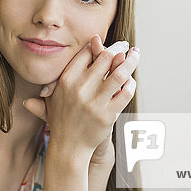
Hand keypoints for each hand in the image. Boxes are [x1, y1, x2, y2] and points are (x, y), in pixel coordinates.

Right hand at [23, 34, 138, 161]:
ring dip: (131, 60)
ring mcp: (95, 102)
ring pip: (120, 73)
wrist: (68, 148)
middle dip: (118, 49)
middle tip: (126, 46)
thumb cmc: (61, 119)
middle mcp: (80, 89)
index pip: (86, 53)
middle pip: (106, 58)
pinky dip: (131, 83)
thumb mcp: (53, 95)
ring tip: (136, 53)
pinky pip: (126, 93)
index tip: (105, 43)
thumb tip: (82, 50)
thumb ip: (66, 71)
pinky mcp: (108, 115)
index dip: (98, 45)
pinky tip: (131, 80)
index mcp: (66, 80)